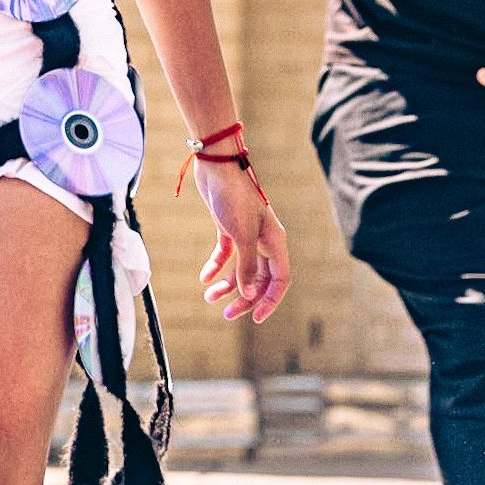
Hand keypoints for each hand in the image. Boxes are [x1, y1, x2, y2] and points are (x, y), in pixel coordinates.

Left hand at [195, 163, 291, 323]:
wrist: (216, 166)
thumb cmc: (233, 197)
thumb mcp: (241, 235)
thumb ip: (247, 267)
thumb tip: (250, 295)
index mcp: (275, 241)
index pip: (280, 279)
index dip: (270, 301)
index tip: (256, 319)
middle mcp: (264, 239)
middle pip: (260, 278)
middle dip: (245, 298)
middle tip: (227, 315)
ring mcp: (246, 233)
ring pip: (241, 269)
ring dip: (227, 285)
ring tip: (209, 298)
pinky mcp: (228, 227)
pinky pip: (225, 254)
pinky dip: (215, 267)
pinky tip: (204, 278)